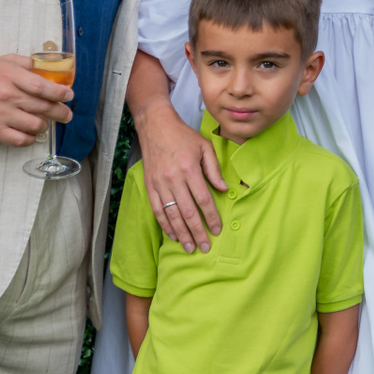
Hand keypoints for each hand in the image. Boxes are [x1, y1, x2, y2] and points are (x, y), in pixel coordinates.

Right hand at [0, 53, 71, 145]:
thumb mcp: (6, 61)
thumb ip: (29, 64)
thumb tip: (52, 68)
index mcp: (10, 76)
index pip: (41, 86)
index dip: (59, 93)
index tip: (69, 95)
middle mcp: (6, 97)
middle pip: (43, 108)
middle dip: (61, 112)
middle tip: (66, 114)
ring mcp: (0, 116)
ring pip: (35, 126)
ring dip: (46, 125)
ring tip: (46, 122)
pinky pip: (21, 140)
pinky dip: (31, 138)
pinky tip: (32, 132)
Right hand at [137, 106, 225, 253]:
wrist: (155, 126)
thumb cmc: (183, 136)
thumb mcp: (204, 146)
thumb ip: (214, 169)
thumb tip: (223, 189)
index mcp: (189, 168)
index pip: (203, 199)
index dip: (211, 217)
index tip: (217, 229)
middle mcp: (173, 179)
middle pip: (187, 212)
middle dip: (197, 232)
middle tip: (205, 247)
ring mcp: (159, 184)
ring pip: (171, 214)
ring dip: (181, 233)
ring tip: (190, 247)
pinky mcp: (150, 186)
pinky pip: (157, 209)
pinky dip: (165, 224)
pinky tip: (172, 235)